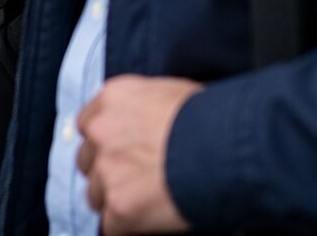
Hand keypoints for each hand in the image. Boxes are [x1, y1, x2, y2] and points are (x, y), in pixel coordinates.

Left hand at [77, 74, 200, 233]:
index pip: (89, 124)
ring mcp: (107, 169)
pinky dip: (127, 226)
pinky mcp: (119, 205)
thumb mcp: (172, 94)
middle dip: (106, 171)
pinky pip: (111, 224)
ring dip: (115, 199)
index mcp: (113, 98)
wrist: (229, 149)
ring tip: (146, 202)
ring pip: (95, 194)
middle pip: (87, 160)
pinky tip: (148, 220)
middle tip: (133, 180)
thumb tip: (146, 126)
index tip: (117, 153)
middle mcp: (101, 131)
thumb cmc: (214, 119)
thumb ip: (143, 109)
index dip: (104, 143)